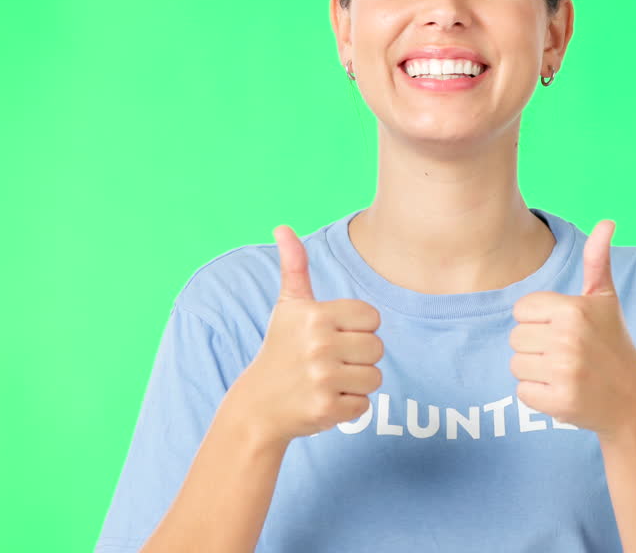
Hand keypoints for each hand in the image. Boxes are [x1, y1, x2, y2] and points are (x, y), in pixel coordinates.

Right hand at [228, 225, 384, 444]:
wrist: (258, 406)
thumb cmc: (281, 350)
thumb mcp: (288, 307)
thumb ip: (294, 267)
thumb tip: (282, 227)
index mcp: (316, 315)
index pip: (372, 317)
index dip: (357, 328)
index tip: (332, 336)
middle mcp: (320, 344)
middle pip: (377, 348)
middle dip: (358, 358)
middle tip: (329, 362)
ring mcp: (323, 378)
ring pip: (375, 378)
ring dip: (356, 384)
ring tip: (327, 381)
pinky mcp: (327, 409)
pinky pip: (365, 405)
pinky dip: (349, 407)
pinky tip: (324, 401)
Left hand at [507, 220, 635, 437]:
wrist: (632, 400)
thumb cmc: (613, 344)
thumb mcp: (605, 300)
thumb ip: (597, 261)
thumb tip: (606, 222)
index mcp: (573, 309)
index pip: (521, 310)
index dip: (538, 321)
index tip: (564, 331)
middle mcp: (568, 339)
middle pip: (515, 338)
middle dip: (535, 348)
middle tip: (567, 355)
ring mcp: (564, 372)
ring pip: (516, 365)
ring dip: (535, 372)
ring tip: (565, 373)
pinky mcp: (559, 401)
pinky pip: (522, 392)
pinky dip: (538, 395)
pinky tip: (563, 392)